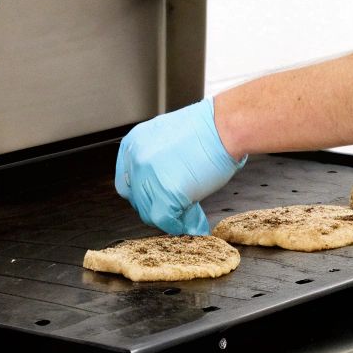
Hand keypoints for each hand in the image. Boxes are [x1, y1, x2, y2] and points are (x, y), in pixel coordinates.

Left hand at [114, 98, 246, 234]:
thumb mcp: (170, 137)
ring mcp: (149, 177)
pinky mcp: (166, 193)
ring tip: (189, 216)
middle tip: (177, 209)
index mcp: (133, 143)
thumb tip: (162, 187)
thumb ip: (158, 161)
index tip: (157, 198)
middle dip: (158, 207)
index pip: (127, 181)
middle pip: (137, 200)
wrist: (226, 127)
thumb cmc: (208, 129)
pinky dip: (178, 225)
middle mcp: (136, 160)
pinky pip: (165, 219)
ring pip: (150, 213)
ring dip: (170, 218)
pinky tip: (192, 222)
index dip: (144, 194)